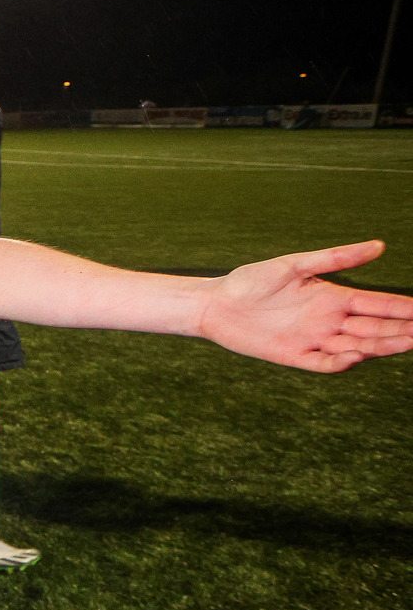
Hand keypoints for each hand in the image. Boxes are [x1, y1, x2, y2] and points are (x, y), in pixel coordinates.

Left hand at [199, 240, 412, 371]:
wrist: (216, 304)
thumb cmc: (251, 280)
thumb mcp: (293, 264)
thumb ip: (334, 257)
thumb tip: (379, 246)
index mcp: (333, 297)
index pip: (377, 305)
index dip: (403, 309)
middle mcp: (328, 321)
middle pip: (373, 329)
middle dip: (402, 331)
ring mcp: (312, 340)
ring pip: (355, 347)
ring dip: (380, 348)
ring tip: (407, 344)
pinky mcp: (293, 356)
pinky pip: (322, 363)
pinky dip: (339, 362)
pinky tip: (355, 357)